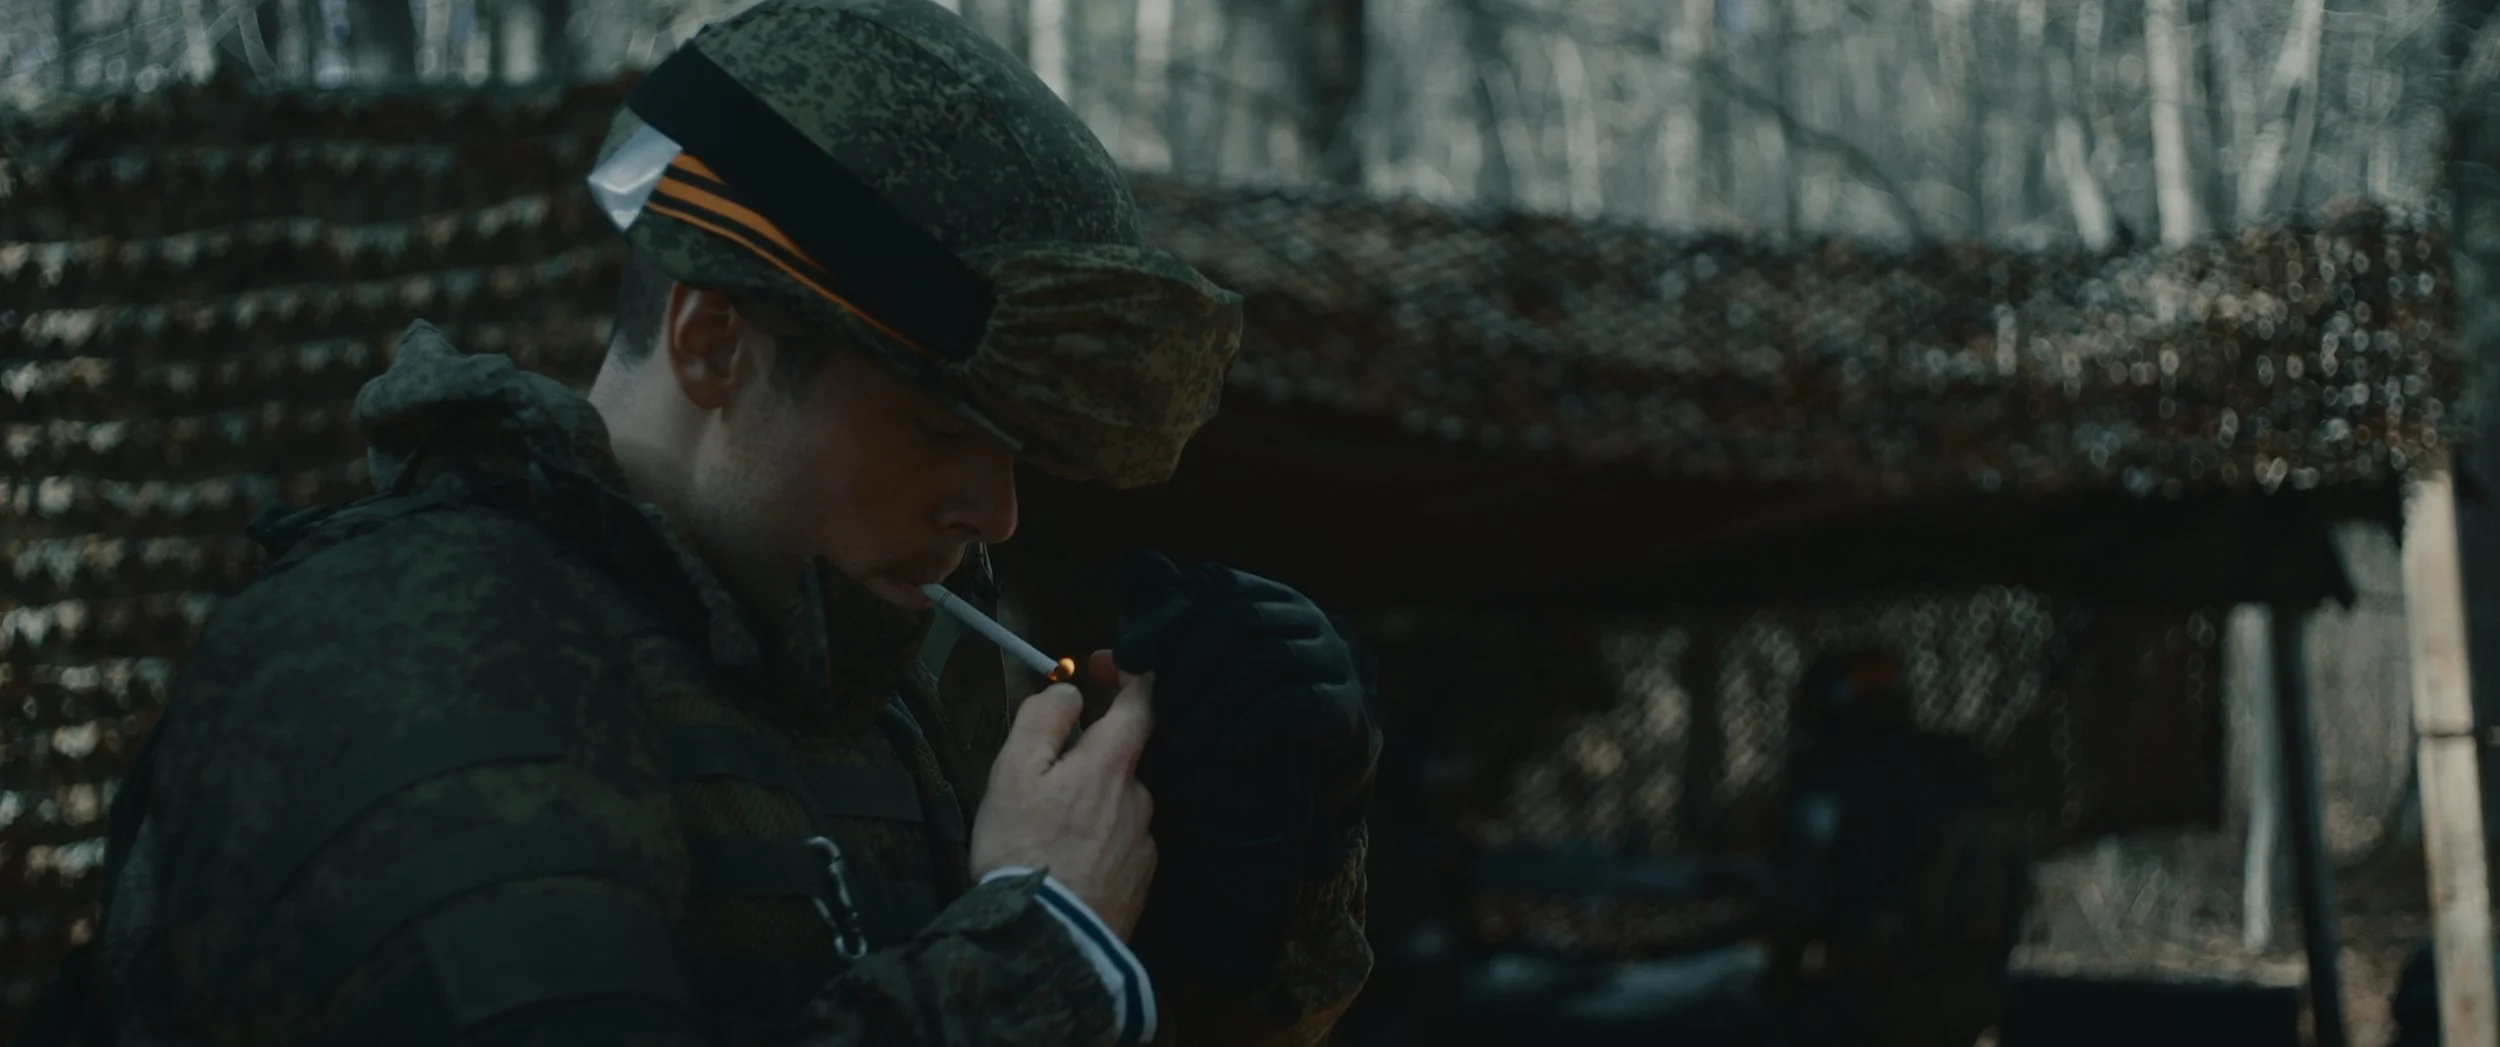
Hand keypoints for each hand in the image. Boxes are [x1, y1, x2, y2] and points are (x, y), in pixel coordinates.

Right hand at [968, 676, 1158, 938]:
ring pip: (1118, 804)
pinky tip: (1064, 862)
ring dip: (1089, 803)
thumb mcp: (1014, 772)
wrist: (1045, 939)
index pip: (1144, 700)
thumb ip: (1044, 720)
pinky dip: (1096, 841)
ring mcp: (1144, 843)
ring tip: (1043, 831)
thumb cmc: (1021, 847)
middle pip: (1122, 758)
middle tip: (1039, 780)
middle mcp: (1141, 799)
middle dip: (1087, 757)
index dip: (1127, 672)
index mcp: (1113, 765)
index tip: (1098, 666)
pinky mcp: (1140, 882)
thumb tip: (1072, 693)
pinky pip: (1119, 843)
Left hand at [1112, 550, 1382, 983]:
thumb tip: (1099, 661)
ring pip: (1267, 657)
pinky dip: (1253, 725)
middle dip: (1188, 663)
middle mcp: (1303, 615)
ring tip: (1180, 742)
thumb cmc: (1248, 712)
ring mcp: (1331, 656)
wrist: (1325, 763)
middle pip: (1239, 616)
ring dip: (1215, 701)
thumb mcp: (1201, 682)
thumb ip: (1158, 665)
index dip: (1164, 616)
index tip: (1124, 659)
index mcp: (1264, 596)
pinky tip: (1221, 752)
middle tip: (1152, 711)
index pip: (1211, 583)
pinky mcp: (1345, 703)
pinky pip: (1298, 702)